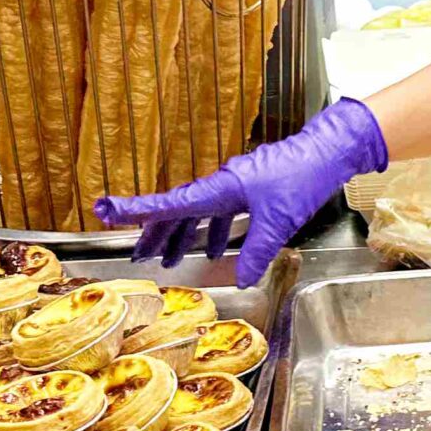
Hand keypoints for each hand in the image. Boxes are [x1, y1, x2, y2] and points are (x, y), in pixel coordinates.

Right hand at [93, 98, 388, 285]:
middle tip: (136, 257)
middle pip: (177, 212)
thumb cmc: (301, 178)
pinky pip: (220, 213)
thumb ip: (257, 251)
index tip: (103, 210)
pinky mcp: (250, 190)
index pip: (168, 204)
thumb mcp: (278, 222)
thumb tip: (240, 279)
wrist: (327, 152)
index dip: (134, 211)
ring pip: (197, 213)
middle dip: (154, 235)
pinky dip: (212, 231)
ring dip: (180, 236)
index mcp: (218, 190)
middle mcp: (220, 186)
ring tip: (166, 260)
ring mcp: (234, 187)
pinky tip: (213, 250)